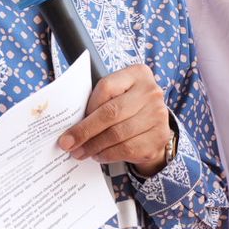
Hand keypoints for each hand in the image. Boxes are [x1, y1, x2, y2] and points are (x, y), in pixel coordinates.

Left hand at [56, 64, 174, 174]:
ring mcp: (158, 115)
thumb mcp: (116, 95)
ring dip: (94, 146)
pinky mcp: (159, 137)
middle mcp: (151, 92)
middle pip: (111, 113)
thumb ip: (98, 102)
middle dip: (85, 131)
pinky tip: (99, 155)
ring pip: (118, 134)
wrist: (153, 125)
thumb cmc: (127, 107)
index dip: (88, 106)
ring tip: (81, 152)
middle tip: (68, 144)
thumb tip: (71, 126)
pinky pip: (127, 149)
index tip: (72, 122)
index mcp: (137, 74)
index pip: (107, 87)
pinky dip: (109, 154)